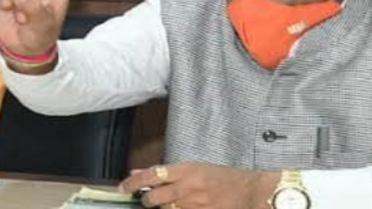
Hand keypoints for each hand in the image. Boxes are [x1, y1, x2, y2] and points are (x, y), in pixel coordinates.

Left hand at [120, 163, 278, 208]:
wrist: (249, 191)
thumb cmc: (221, 177)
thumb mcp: (193, 168)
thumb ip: (164, 172)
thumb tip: (137, 172)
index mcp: (186, 169)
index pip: (152, 174)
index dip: (134, 181)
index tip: (122, 187)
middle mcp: (188, 186)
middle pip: (154, 198)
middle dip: (147, 201)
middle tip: (148, 200)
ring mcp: (194, 204)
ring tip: (169, 204)